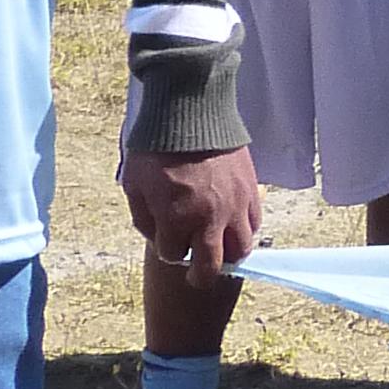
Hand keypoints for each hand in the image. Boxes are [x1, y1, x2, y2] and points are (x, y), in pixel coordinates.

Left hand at [127, 144, 262, 278]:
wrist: (190, 111)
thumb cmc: (156, 147)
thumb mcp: (134, 185)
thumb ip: (144, 218)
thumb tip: (158, 236)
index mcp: (176, 219)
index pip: (173, 256)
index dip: (167, 251)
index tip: (165, 239)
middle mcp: (209, 220)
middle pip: (211, 267)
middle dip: (200, 276)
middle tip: (197, 276)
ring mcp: (235, 206)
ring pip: (241, 249)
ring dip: (228, 254)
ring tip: (219, 249)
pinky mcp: (251, 190)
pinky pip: (255, 223)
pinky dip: (244, 229)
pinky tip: (232, 223)